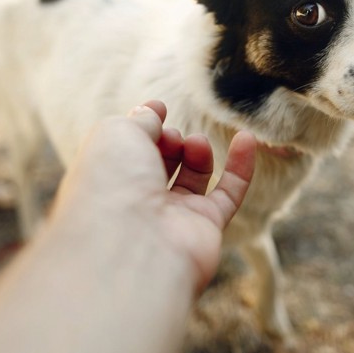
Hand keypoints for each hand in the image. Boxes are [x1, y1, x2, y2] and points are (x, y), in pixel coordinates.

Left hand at [53, 100, 256, 290]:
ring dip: (198, 151)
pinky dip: (241, 166)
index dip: (144, 127)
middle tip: (172, 137)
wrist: (130, 244)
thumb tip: (154, 110)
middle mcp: (137, 203)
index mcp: (107, 181)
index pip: (129, 151)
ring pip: (193, 178)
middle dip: (169, 141)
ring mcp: (172, 218)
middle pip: (161, 164)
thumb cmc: (112, 184)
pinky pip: (229, 195)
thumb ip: (140, 120)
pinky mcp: (205, 229)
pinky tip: (246, 139)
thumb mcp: (117, 133)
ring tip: (195, 144)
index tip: (160, 108)